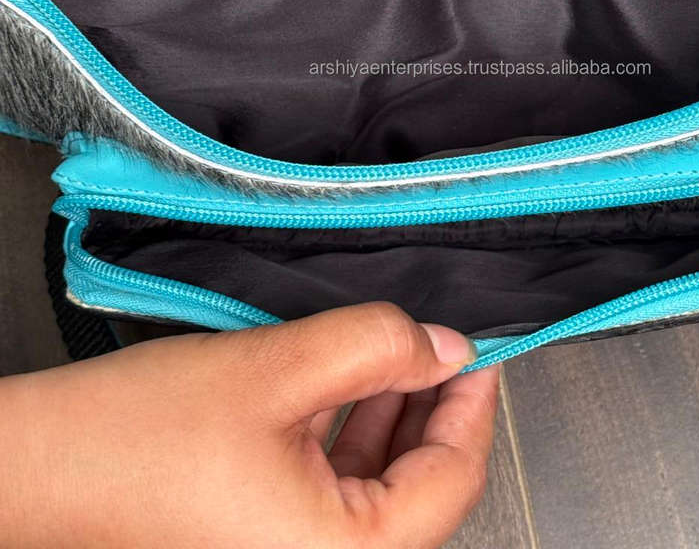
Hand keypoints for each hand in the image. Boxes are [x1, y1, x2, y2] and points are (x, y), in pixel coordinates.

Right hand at [0, 303, 499, 548]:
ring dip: (396, 418)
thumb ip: (376, 347)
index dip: (473, 404)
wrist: (38, 467)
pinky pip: (338, 493)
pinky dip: (354, 437)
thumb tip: (447, 348)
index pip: (451, 482)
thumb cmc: (140, 433)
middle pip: (421, 490)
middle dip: (435, 409)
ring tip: (400, 354)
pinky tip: (354, 386)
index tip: (480, 349)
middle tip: (441, 344)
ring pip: (381, 490)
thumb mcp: (276, 368)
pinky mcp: (265, 542)